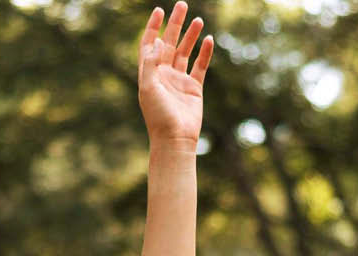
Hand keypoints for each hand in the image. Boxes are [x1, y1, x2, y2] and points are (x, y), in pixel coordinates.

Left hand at [138, 4, 213, 146]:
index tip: (159, 11)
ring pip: (185, 52)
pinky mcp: (194, 88)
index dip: (153, 28)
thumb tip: (157, 41)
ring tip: (198, 20)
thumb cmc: (158, 116)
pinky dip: (205, 53)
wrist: (175, 139)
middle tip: (181, 5)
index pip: (149, 45)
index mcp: (149, 74)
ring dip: (191, 36)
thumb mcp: (149, 88)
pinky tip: (209, 40)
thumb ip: (150, 63)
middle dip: (174, 24)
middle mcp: (164, 75)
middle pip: (169, 43)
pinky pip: (200, 66)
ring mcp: (179, 81)